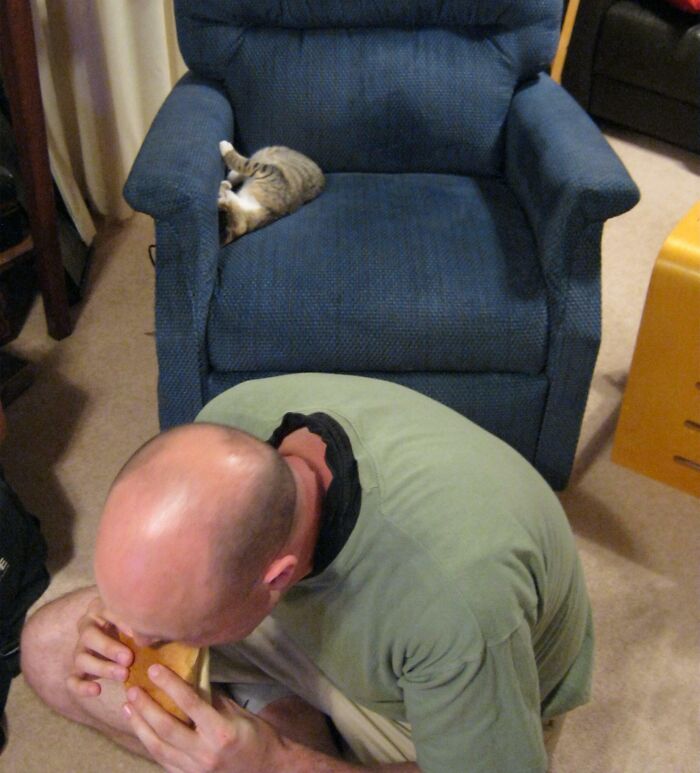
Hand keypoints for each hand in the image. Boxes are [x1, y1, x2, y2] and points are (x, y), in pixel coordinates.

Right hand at [66, 595, 132, 697]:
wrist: (126, 640)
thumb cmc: (136, 625)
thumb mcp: (138, 620)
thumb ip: (142, 625)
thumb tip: (153, 635)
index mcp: (100, 608)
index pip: (106, 612)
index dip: (121, 623)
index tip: (138, 634)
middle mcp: (86, 627)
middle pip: (89, 637)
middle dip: (109, 648)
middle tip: (129, 659)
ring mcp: (80, 649)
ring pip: (81, 659)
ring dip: (102, 668)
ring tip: (124, 674)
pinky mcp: (78, 670)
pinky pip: (73, 680)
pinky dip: (82, 687)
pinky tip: (97, 691)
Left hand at [123, 664, 287, 772]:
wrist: (266, 770)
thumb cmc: (256, 736)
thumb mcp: (238, 713)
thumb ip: (212, 700)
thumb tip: (190, 679)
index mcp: (221, 732)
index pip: (190, 704)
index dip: (170, 685)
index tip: (154, 669)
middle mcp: (204, 753)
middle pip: (167, 728)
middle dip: (146, 707)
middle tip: (132, 688)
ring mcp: (194, 770)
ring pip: (158, 747)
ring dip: (140, 725)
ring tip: (128, 707)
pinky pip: (162, 760)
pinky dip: (149, 742)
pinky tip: (141, 729)